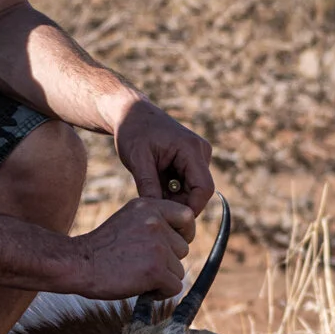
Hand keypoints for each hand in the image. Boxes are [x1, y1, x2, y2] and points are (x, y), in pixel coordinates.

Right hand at [68, 196, 196, 299]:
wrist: (76, 263)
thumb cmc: (99, 248)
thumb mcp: (127, 221)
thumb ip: (152, 224)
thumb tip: (180, 240)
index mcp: (147, 206)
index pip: (186, 215)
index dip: (184, 232)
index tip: (173, 245)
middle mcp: (154, 222)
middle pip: (183, 248)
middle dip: (168, 261)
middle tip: (142, 264)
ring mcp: (157, 246)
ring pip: (178, 269)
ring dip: (163, 277)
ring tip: (137, 275)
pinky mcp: (155, 269)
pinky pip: (174, 287)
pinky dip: (160, 293)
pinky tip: (141, 287)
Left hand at [112, 98, 214, 213]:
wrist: (131, 112)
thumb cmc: (132, 131)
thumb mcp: (136, 159)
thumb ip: (148, 184)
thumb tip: (158, 211)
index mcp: (191, 149)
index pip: (203, 188)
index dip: (191, 208)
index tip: (171, 220)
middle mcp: (201, 152)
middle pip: (198, 191)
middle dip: (178, 203)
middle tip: (154, 208)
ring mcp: (198, 155)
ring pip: (192, 189)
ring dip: (173, 196)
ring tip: (149, 190)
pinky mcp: (192, 160)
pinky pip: (187, 183)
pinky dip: (172, 189)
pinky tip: (154, 183)